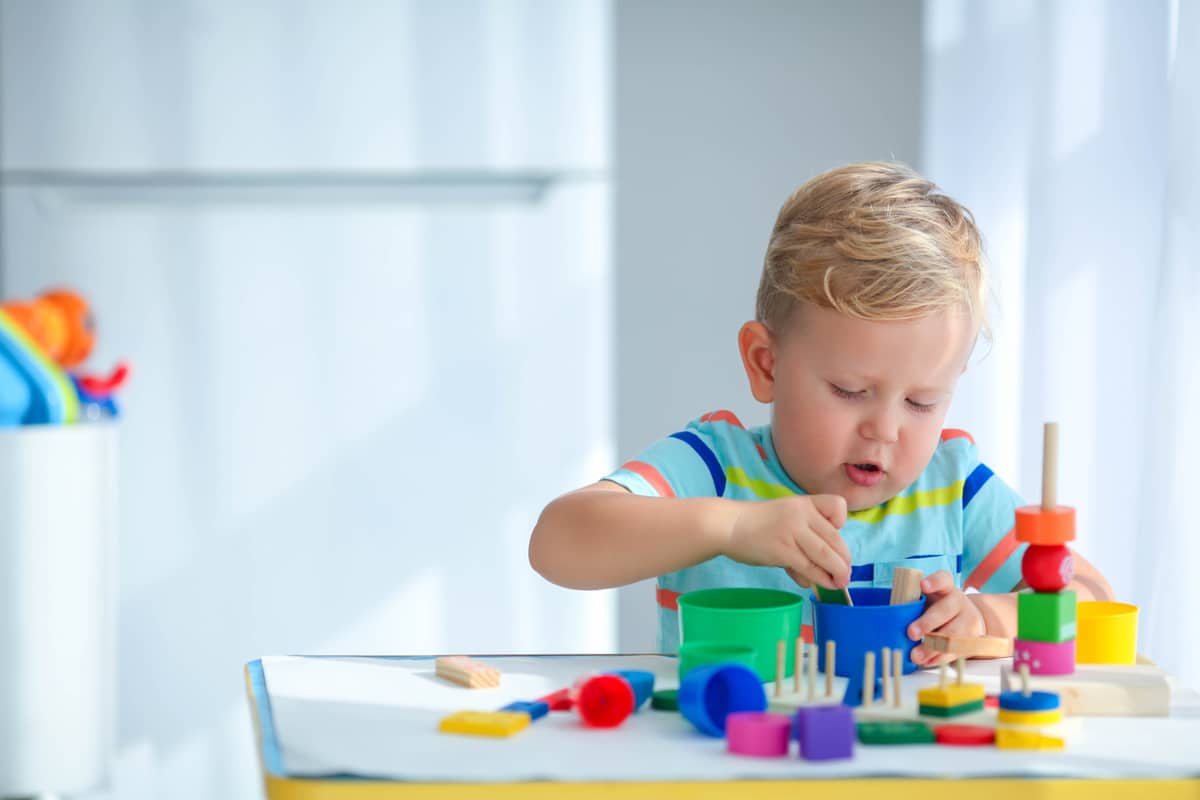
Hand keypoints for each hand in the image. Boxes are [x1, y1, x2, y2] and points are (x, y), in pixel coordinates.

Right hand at [725, 494, 851, 590]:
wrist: (727, 524)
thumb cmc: (754, 524)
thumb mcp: (783, 521)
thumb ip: (801, 544)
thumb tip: (812, 579)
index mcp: (804, 503)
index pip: (837, 507)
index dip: (841, 523)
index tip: (834, 534)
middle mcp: (801, 514)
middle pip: (835, 539)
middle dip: (844, 560)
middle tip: (846, 574)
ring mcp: (792, 532)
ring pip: (826, 555)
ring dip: (838, 573)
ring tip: (840, 583)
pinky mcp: (783, 550)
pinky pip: (809, 567)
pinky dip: (820, 579)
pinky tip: (821, 585)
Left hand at [906, 570, 985, 666]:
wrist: (967, 618)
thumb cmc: (937, 606)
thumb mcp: (928, 598)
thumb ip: (914, 602)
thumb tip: (892, 615)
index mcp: (946, 587)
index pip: (943, 579)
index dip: (934, 581)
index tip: (922, 586)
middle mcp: (959, 602)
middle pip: (945, 611)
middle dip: (927, 623)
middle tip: (911, 633)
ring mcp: (968, 622)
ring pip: (952, 635)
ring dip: (932, 647)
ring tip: (916, 656)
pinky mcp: (971, 641)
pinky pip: (955, 652)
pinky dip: (939, 658)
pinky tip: (926, 662)